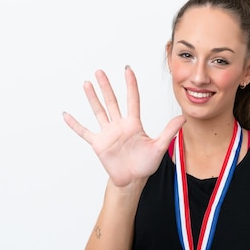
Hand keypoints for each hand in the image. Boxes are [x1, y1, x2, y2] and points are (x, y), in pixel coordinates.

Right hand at [63, 66, 185, 186]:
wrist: (132, 180)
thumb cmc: (146, 165)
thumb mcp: (159, 147)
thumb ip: (169, 131)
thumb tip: (183, 118)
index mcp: (133, 124)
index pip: (132, 99)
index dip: (130, 84)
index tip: (127, 69)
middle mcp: (119, 125)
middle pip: (112, 101)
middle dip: (106, 86)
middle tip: (100, 71)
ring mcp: (108, 133)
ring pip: (98, 111)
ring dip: (92, 98)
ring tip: (87, 84)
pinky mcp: (98, 143)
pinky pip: (84, 132)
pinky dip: (75, 124)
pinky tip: (66, 114)